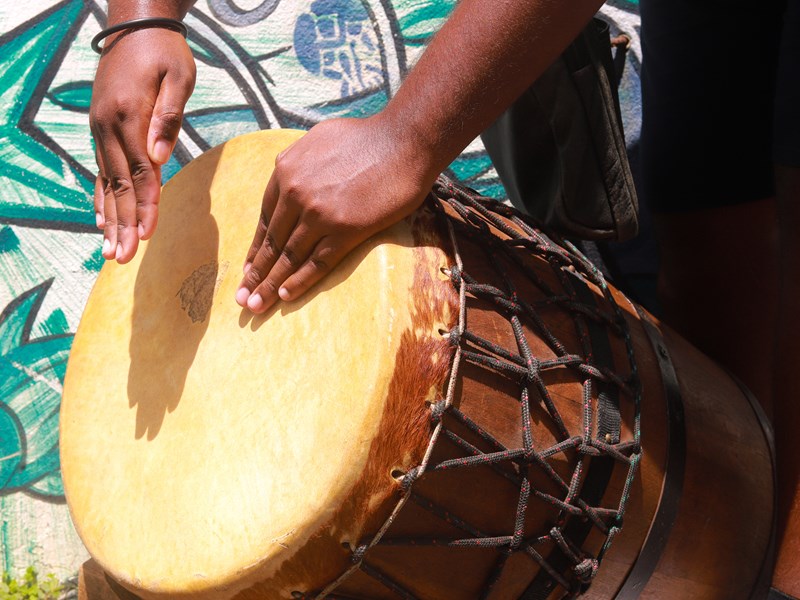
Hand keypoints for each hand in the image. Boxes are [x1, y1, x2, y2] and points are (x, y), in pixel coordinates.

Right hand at [89, 27, 194, 263]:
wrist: (136, 24)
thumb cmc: (166, 52)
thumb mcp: (179, 76)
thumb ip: (169, 117)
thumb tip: (161, 158)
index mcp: (130, 116)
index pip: (141, 172)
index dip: (145, 206)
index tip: (147, 236)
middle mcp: (109, 126)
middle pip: (119, 185)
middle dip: (123, 224)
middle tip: (122, 258)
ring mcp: (101, 128)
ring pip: (107, 181)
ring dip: (110, 217)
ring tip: (109, 250)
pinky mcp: (101, 128)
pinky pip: (101, 169)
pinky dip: (102, 196)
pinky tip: (102, 218)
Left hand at [235, 115, 437, 312]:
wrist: (404, 141)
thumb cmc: (368, 137)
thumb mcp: (318, 138)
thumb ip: (298, 160)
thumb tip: (288, 172)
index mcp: (286, 170)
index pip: (265, 219)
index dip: (256, 248)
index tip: (249, 268)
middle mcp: (296, 193)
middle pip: (272, 242)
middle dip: (255, 274)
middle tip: (241, 298)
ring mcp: (319, 213)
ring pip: (289, 256)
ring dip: (271, 285)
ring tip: (257, 306)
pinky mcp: (345, 229)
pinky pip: (317, 262)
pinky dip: (299, 281)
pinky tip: (286, 297)